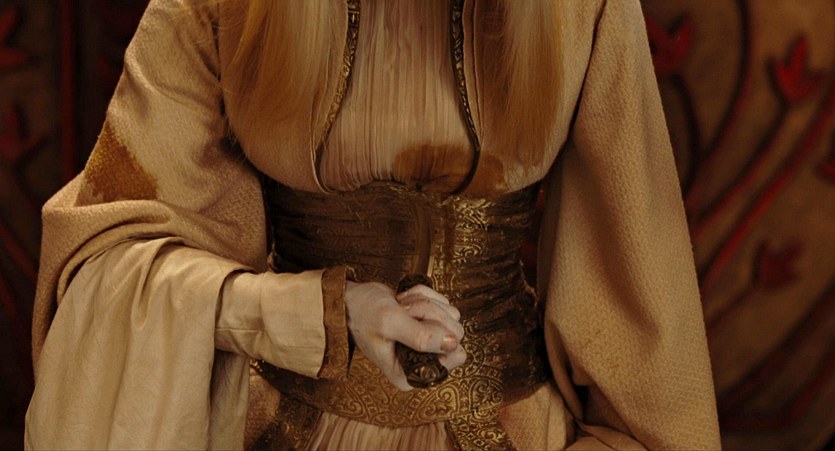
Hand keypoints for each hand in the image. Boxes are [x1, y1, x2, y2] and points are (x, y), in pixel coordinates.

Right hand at [344, 281, 465, 390]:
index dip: (440, 336)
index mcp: (412, 374)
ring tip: (401, 308)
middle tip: (404, 312)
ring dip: (424, 303)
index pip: (455, 357)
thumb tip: (452, 343)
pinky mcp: (430, 323)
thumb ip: (421, 336)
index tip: (414, 325)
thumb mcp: (389, 323)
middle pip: (455, 332)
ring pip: (450, 315)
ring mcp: (429, 341)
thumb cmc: (364, 314)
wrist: (352, 300)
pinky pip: (443, 303)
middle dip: (428, 313)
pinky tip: (404, 301)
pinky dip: (424, 296)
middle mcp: (424, 361)